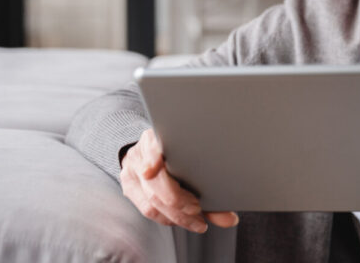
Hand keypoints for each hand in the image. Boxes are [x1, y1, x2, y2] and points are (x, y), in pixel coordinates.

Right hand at [120, 129, 238, 232]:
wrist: (150, 150)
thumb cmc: (179, 155)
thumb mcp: (190, 159)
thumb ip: (209, 184)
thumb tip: (231, 220)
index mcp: (155, 138)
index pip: (151, 147)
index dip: (153, 158)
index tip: (152, 170)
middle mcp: (139, 154)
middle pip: (154, 182)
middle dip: (178, 200)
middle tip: (198, 209)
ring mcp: (131, 171)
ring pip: (150, 200)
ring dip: (176, 215)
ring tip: (197, 221)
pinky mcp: (129, 187)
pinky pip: (146, 209)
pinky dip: (166, 218)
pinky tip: (181, 221)